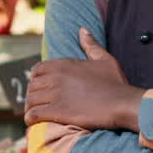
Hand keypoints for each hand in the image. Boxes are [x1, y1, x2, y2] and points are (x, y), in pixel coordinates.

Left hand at [24, 28, 141, 130]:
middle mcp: (56, 77)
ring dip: (30, 108)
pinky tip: (33, 122)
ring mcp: (55, 94)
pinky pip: (33, 114)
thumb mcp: (105, 59)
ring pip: (30, 100)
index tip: (41, 89)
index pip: (37, 70)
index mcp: (63, 64)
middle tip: (38, 104)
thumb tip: (82, 30)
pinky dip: (30, 118)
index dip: (37, 80)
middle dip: (33, 95)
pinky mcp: (56, 111)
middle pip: (32, 86)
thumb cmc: (116, 83)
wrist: (123, 103)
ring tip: (34, 114)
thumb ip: (91, 45)